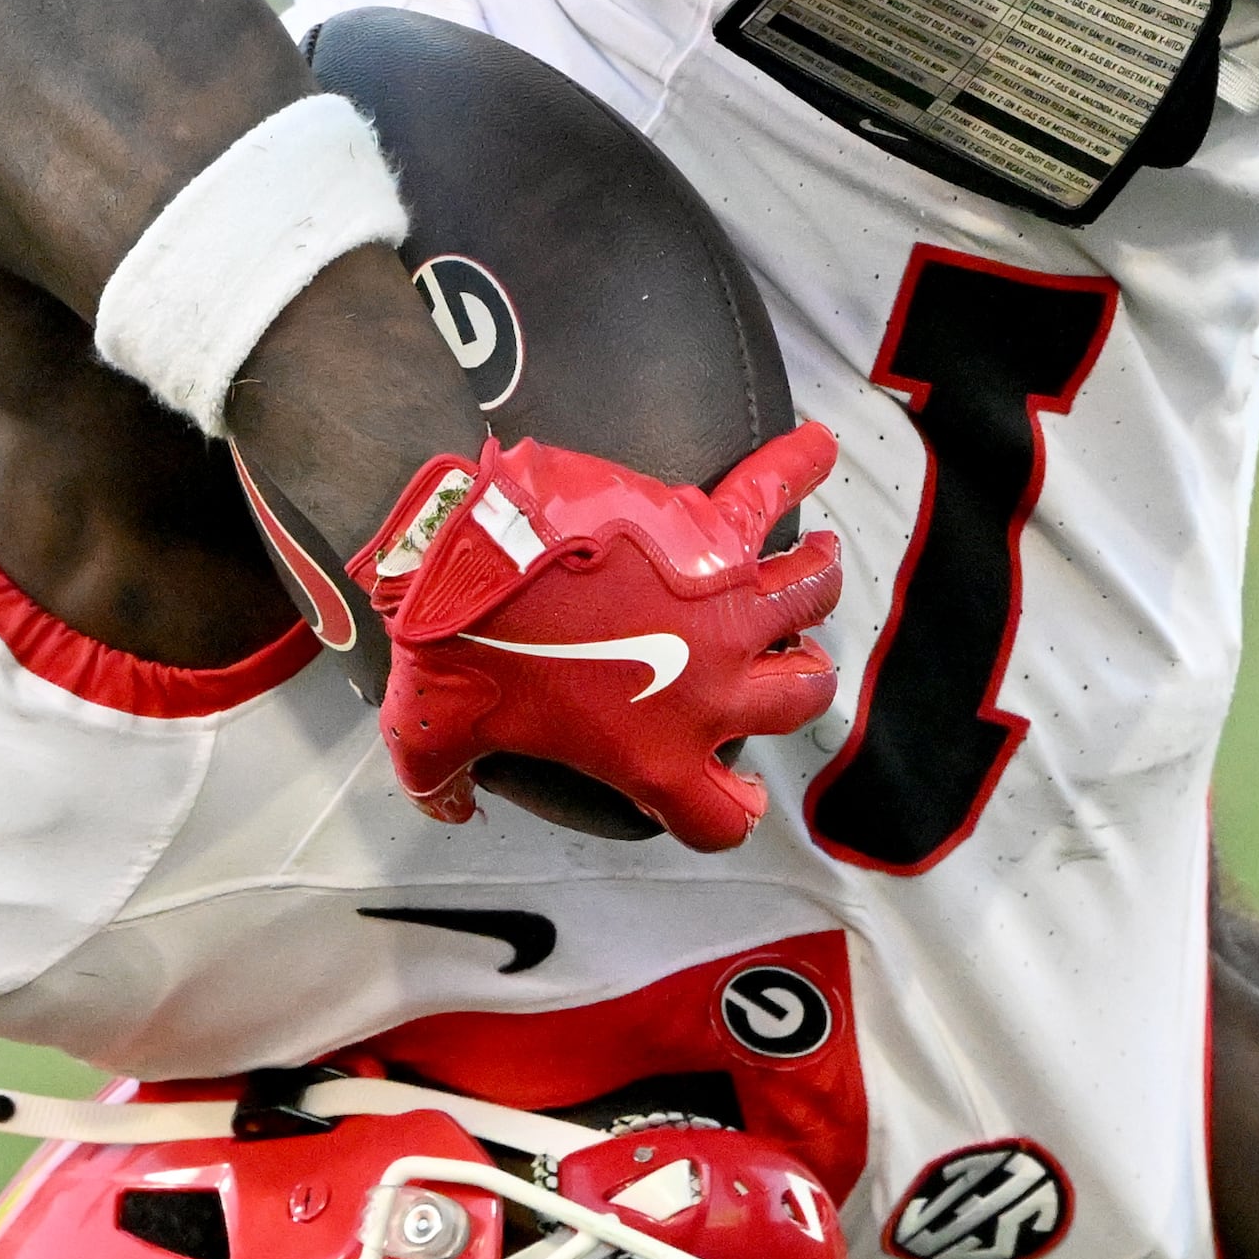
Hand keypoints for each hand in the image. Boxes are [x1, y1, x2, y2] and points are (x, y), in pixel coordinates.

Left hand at [351, 425, 842, 850]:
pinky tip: (817, 443)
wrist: (466, 559)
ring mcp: (723, 611)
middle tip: (782, 664)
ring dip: (816, 585)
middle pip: (796, 700)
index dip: (733, 808)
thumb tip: (448, 805)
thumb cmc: (459, 647)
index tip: (734, 791)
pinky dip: (796, 465)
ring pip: (807, 602)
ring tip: (816, 565)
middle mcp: (711, 690)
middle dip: (797, 683)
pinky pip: (767, 493)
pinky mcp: (706, 538)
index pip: (724, 816)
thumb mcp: (441, 733)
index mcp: (656, 756)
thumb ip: (448, 780)